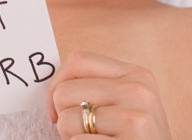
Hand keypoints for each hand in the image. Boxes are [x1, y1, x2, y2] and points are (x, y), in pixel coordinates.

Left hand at [46, 51, 171, 138]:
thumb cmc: (133, 139)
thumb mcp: (124, 105)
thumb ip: (96, 88)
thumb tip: (52, 90)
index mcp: (136, 74)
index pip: (78, 60)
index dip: (56, 83)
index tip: (55, 108)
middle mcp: (139, 91)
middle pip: (65, 91)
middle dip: (63, 117)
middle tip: (82, 132)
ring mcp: (137, 118)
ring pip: (66, 120)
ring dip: (70, 137)